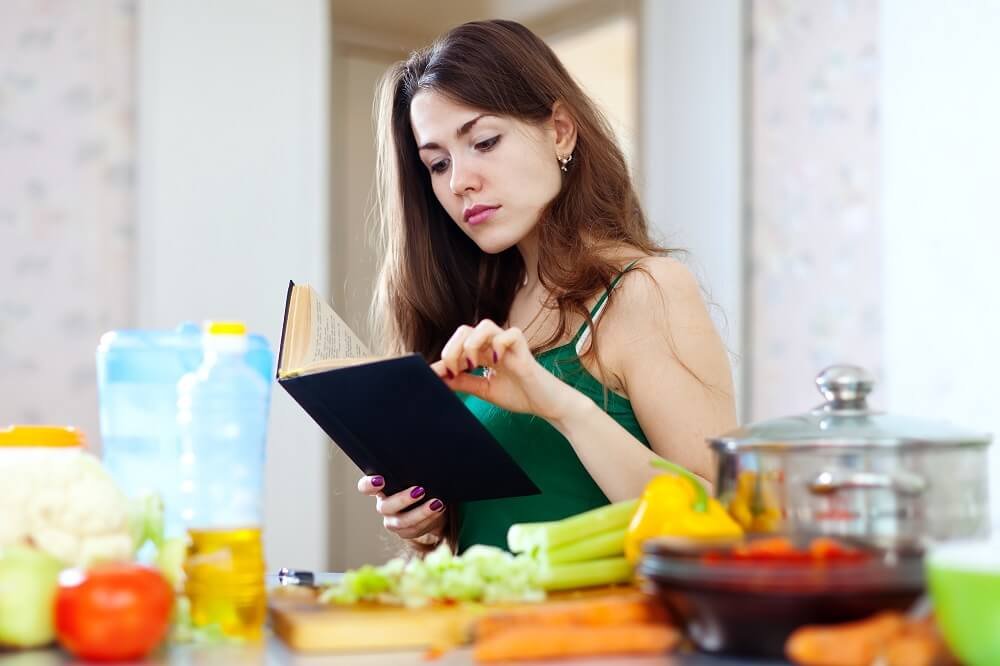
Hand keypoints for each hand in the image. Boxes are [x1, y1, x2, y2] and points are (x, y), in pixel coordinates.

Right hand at [357, 474, 445, 541]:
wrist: (432, 506)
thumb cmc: (420, 485)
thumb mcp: (414, 477)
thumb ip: (411, 472)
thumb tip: (424, 463)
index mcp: (381, 489)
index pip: (365, 487)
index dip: (369, 485)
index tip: (380, 480)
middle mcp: (383, 506)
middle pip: (385, 507)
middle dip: (403, 499)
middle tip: (420, 490)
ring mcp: (392, 521)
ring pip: (401, 521)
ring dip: (421, 512)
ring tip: (436, 503)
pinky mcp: (404, 532)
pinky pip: (414, 530)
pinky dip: (428, 520)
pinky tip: (438, 511)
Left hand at [430, 319, 587, 421]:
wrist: (545, 405)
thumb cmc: (519, 394)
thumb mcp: (483, 389)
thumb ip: (463, 382)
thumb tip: (438, 378)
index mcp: (482, 352)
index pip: (456, 344)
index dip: (443, 358)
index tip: (435, 376)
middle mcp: (493, 344)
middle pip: (464, 330)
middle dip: (453, 349)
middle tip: (455, 370)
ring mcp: (509, 344)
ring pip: (485, 325)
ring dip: (472, 344)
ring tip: (473, 365)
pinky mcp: (524, 349)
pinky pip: (510, 334)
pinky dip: (499, 345)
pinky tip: (496, 362)